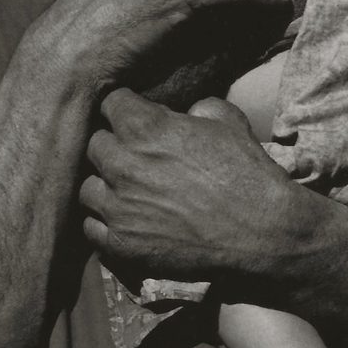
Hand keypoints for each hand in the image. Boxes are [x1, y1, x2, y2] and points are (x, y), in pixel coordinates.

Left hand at [80, 89, 311, 279]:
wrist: (260, 232)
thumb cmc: (246, 172)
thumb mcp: (227, 120)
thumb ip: (195, 107)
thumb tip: (184, 111)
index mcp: (144, 127)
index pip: (110, 104)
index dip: (125, 109)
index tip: (134, 118)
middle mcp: (122, 164)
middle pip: (95, 145)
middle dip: (113, 146)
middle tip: (135, 158)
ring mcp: (118, 207)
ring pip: (87, 188)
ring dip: (105, 187)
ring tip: (128, 193)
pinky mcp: (121, 243)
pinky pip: (91, 228)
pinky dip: (105, 224)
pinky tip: (126, 221)